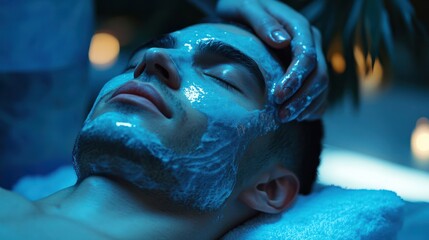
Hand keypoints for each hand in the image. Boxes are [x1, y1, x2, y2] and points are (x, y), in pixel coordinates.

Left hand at [216, 0, 327, 121]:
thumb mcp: (245, 7)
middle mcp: (310, 42)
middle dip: (302, 98)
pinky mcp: (307, 69)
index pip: (306, 56)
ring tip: (285, 119)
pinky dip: (312, 107)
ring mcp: (312, 56)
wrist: (241, 12)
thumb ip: (263, 21)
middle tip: (281, 116)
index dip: (295, 79)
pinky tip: (298, 117)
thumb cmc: (241, 7)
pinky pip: (319, 92)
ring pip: (322, 86)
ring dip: (306, 106)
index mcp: (298, 27)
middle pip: (319, 75)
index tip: (278, 96)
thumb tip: (282, 41)